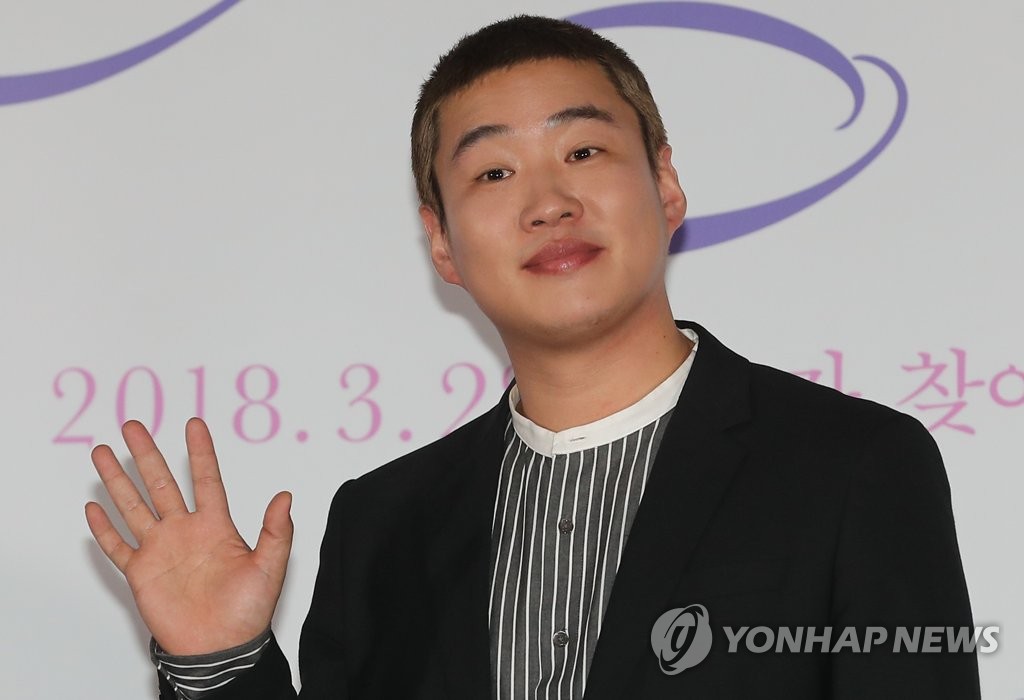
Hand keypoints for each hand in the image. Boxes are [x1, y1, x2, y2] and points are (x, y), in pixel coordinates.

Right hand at [86, 417, 292, 654]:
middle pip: (160, 484)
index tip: (194, 424)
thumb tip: (286, 496)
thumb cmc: (248, 611)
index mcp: (216, 526)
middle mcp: (185, 532)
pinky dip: (104, 529)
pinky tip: (93, 507)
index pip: (206, 480)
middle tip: (133, 426)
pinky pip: (119, 546)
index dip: (201, 453)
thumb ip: (276, 531)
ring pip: (134, 507)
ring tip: (103, 453)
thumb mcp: (269, 567)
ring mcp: (160, 550)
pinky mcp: (141, 573)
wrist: (219, 648)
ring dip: (117, 481)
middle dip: (146, 454)